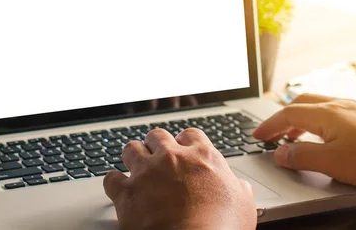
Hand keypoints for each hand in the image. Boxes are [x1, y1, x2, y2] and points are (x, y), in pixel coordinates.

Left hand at [103, 128, 256, 229]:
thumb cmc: (221, 227)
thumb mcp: (244, 204)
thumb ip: (237, 187)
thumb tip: (238, 187)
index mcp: (202, 157)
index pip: (190, 135)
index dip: (185, 142)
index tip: (183, 149)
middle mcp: (172, 158)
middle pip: (157, 136)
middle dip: (156, 145)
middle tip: (158, 157)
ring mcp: (147, 173)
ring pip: (131, 149)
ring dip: (133, 156)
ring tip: (135, 166)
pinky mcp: (127, 192)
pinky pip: (111, 178)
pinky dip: (114, 183)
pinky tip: (118, 187)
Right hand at [253, 94, 355, 188]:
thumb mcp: (332, 163)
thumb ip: (301, 157)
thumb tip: (280, 153)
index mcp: (325, 114)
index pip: (287, 115)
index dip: (269, 126)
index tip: (257, 136)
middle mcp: (338, 105)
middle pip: (300, 104)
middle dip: (282, 119)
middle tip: (272, 134)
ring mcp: (355, 108)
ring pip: (318, 107)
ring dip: (301, 119)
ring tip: (296, 137)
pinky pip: (334, 112)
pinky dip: (319, 121)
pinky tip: (327, 136)